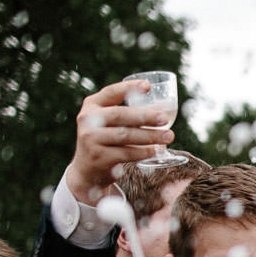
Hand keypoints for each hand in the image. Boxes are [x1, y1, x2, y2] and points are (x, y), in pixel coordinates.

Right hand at [66, 79, 174, 205]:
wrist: (87, 170)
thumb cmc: (105, 141)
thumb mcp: (107, 123)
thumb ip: (124, 114)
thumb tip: (162, 110)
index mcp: (92, 106)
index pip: (111, 92)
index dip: (129, 87)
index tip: (148, 86)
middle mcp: (88, 120)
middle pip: (120, 115)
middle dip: (145, 116)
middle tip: (165, 119)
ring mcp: (90, 139)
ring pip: (125, 135)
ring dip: (149, 136)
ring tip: (168, 137)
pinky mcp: (98, 157)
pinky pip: (125, 153)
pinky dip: (143, 152)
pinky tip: (155, 151)